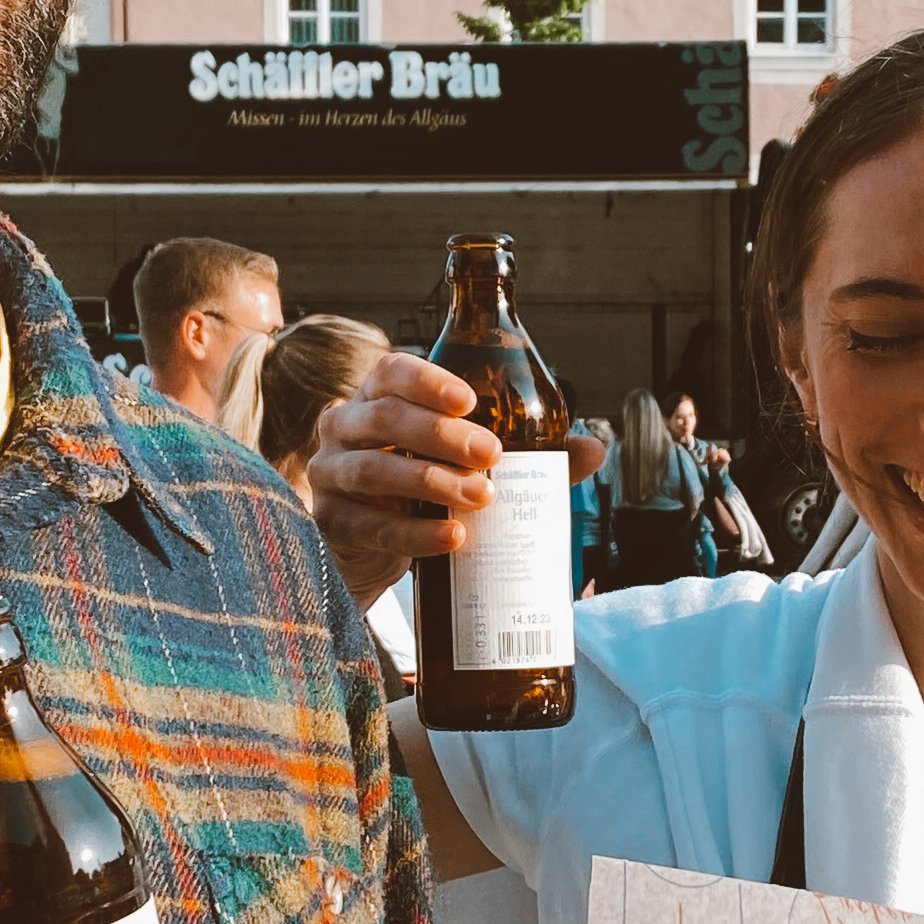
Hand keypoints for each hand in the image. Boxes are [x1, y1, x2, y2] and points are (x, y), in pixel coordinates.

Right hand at [302, 351, 606, 605]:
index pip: (392, 371)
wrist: (370, 552)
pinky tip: (452, 538)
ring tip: (481, 496)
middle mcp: (345, 428)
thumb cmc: (422, 491)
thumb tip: (593, 449)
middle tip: (491, 454)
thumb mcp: (463, 465)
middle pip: (385, 418)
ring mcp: (330, 476)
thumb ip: (528, 456)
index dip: (428, 381)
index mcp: (377, 399)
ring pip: (373, 470)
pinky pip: (370, 526)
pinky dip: (414, 533)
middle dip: (441, 434)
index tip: (471, 401)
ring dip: (431, 481)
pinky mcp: (332, 525)